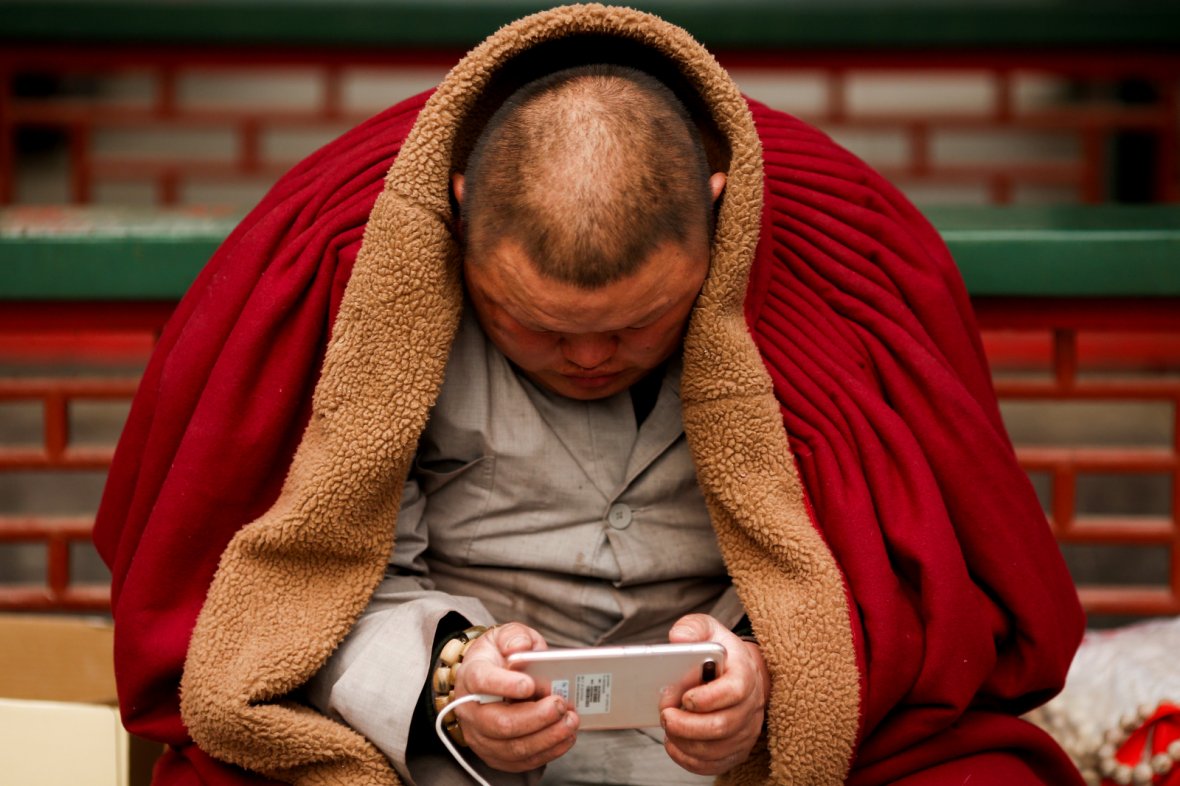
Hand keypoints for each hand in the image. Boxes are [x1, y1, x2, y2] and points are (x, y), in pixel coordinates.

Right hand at [451, 622, 578, 771]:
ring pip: (513, 747)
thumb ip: (515, 637)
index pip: (482, 682)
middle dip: (536, 717)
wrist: (488, 677)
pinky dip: (548, 751)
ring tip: (571, 721)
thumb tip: (521, 647)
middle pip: (500, 723)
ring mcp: (482, 737)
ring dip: (547, 737)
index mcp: (471, 676)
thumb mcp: (504, 636)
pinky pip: (522, 761)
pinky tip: (566, 736)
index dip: (505, 685)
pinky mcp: (496, 755)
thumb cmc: (499, 657)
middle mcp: (471, 711)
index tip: (529, 684)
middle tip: (561, 704)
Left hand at [659, 614, 769, 774]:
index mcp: (745, 674)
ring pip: (715, 749)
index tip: (685, 697)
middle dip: (687, 724)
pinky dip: (687, 758)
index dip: (708, 698)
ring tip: (667, 726)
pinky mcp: (735, 750)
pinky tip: (673, 743)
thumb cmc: (721, 652)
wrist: (740, 672)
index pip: (734, 691)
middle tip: (665, 714)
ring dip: (684, 741)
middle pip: (722, 725)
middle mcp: (750, 706)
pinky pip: (712, 764)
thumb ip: (692, 629)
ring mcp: (744, 731)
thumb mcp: (708, 630)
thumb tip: (677, 639)